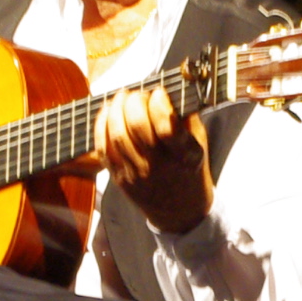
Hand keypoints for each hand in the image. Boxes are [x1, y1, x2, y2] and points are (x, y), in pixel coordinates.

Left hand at [96, 81, 210, 234]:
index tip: (159, 92)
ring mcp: (137, 174)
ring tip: (121, 97)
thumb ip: (184, 117)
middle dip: (134, 101)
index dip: (158, 102)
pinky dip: (102, 125)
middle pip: (137, 126)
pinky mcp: (120, 179)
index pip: (167, 125)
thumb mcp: (199, 143)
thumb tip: (164, 89)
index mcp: (184, 155)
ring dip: (116, 109)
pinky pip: (104, 148)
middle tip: (137, 94)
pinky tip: (107, 112)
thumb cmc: (189, 169)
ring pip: (117, 135)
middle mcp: (159, 166)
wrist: (179, 211)